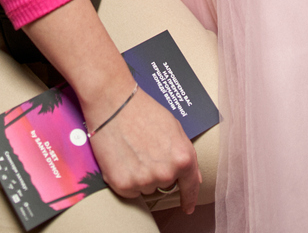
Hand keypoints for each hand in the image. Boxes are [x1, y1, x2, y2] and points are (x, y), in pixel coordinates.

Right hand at [88, 86, 200, 213]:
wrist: (113, 102)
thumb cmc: (143, 110)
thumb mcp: (174, 127)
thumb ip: (186, 154)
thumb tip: (194, 178)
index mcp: (182, 157)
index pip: (191, 186)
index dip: (190, 198)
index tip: (188, 206)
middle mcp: (166, 173)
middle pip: (165, 184)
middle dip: (158, 171)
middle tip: (145, 150)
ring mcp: (144, 180)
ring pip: (146, 187)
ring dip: (141, 175)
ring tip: (132, 149)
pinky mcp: (123, 184)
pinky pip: (129, 190)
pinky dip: (126, 178)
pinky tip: (122, 157)